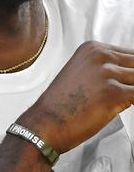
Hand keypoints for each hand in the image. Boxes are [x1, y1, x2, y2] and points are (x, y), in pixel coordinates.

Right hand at [18, 41, 133, 153]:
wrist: (46, 123)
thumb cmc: (62, 105)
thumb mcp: (82, 75)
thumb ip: (107, 70)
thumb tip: (130, 78)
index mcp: (92, 49)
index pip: (131, 54)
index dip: (132, 71)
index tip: (129, 82)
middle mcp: (100, 56)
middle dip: (133, 81)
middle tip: (126, 92)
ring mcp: (107, 73)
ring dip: (132, 91)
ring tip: (123, 100)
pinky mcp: (114, 92)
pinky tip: (125, 105)